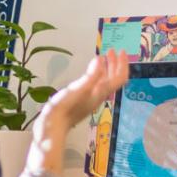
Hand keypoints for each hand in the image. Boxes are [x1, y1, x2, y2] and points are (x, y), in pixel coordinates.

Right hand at [23, 50, 128, 175]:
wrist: (53, 125)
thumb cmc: (66, 106)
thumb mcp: (79, 88)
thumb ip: (92, 74)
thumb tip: (101, 59)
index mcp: (101, 92)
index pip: (120, 77)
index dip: (123, 64)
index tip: (121, 51)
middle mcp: (99, 95)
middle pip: (113, 79)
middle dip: (115, 64)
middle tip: (111, 50)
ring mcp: (91, 98)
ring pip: (105, 81)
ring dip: (107, 68)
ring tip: (103, 57)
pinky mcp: (82, 100)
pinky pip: (95, 84)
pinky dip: (97, 74)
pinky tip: (90, 72)